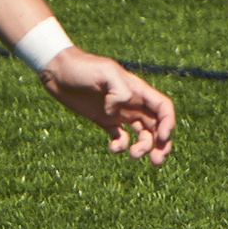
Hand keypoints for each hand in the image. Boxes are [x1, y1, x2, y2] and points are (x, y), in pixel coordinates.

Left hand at [41, 49, 175, 160]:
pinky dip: (121, 145)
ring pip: (142, 134)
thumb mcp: (104, 73)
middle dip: (161, 143)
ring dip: (144, 147)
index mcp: (137, 90)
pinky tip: (113, 148)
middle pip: (157, 125)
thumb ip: (119, 90)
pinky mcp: (104, 120)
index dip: (168, 123)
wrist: (58, 71)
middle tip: (156, 160)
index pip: (163, 108)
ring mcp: (118, 112)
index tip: (162, 138)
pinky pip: (120, 137)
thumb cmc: (82, 67)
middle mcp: (132, 102)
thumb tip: (119, 108)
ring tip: (132, 155)